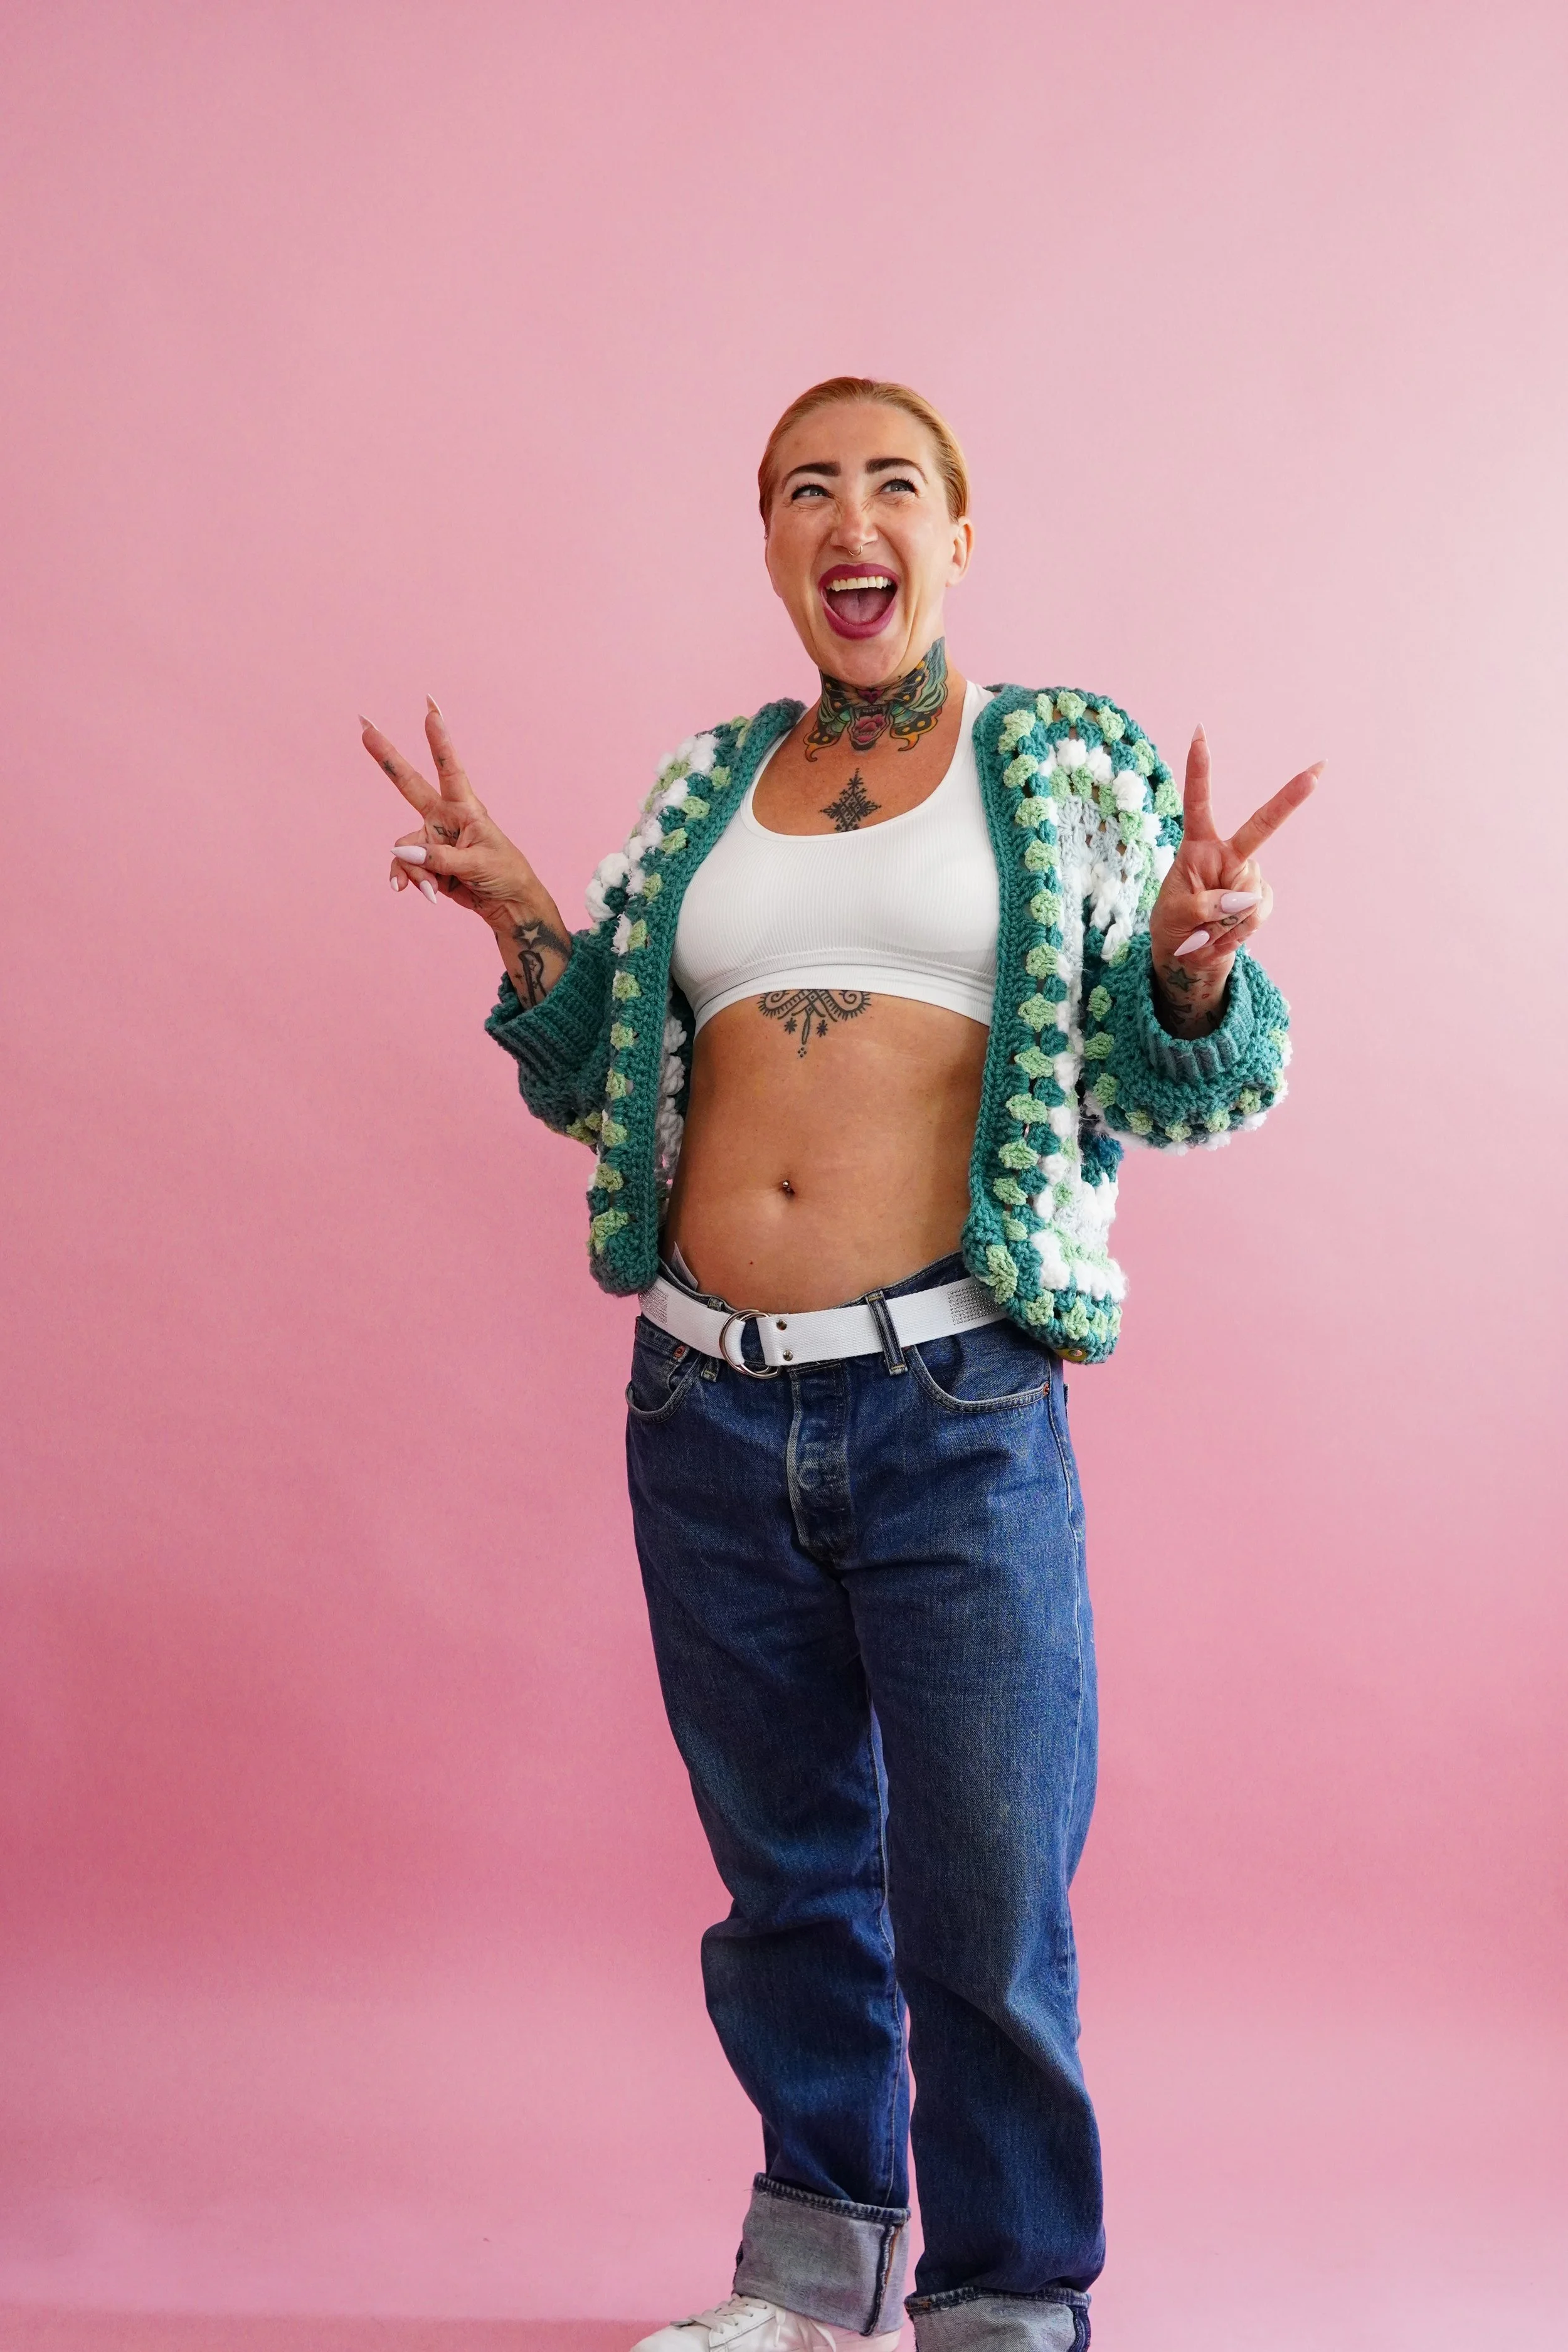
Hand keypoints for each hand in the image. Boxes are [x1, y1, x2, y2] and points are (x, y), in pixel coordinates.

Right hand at [363, 698, 531, 919]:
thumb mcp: (477, 864)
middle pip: (409, 784)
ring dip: (413, 871)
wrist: (507, 904)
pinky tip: (425, 895)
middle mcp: (444, 817)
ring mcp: (432, 838)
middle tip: (364, 726)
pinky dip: (411, 881)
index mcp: (465, 808)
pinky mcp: (425, 862)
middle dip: (387, 757)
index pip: (450, 769)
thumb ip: (438, 858)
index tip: (430, 711)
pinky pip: (406, 868)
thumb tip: (399, 852)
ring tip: (430, 889)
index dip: (439, 742)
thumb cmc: (504, 874)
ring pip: (404, 849)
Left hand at [1146, 725, 1319, 1035]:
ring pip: (1250, 895)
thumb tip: (1245, 897)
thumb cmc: (1173, 928)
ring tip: (1205, 931)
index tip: (1200, 732)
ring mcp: (1247, 877)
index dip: (1199, 769)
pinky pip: (1258, 912)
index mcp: (1198, 847)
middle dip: (1290, 798)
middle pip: (1261, 825)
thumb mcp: (1175, 915)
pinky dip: (1238, 931)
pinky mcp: (1260, 900)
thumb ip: (1205, 904)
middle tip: (1319, 769)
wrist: (1186, 958)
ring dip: (1225, 921)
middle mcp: (1226, 855)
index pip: (1199, 802)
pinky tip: (1222, 937)